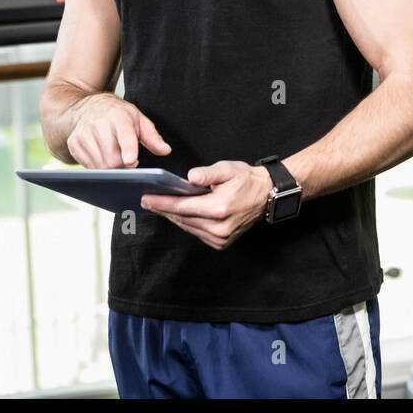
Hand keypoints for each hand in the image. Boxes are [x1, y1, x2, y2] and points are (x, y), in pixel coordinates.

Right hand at [66, 93, 170, 167]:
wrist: (87, 107)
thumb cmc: (117, 115)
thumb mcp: (138, 119)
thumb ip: (152, 137)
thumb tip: (166, 150)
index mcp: (118, 116)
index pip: (125, 135)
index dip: (128, 149)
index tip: (131, 161)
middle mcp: (98, 123)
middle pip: (112, 158)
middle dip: (123, 166)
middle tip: (129, 161)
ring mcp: (83, 134)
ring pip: (101, 165)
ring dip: (111, 168)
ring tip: (116, 157)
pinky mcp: (74, 144)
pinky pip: (89, 166)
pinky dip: (99, 167)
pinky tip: (103, 157)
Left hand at [141, 161, 273, 249]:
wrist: (266, 195)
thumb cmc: (246, 180)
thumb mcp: (228, 169)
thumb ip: (207, 174)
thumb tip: (189, 177)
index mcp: (219, 208)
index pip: (182, 207)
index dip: (162, 203)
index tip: (146, 199)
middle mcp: (219, 227)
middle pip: (182, 218)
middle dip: (164, 209)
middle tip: (147, 201)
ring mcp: (220, 238)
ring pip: (188, 227)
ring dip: (173, 217)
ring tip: (159, 206)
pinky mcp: (221, 243)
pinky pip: (196, 232)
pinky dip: (186, 223)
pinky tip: (178, 214)